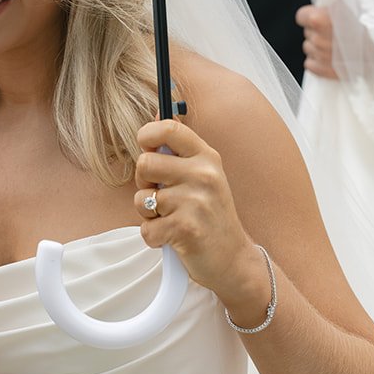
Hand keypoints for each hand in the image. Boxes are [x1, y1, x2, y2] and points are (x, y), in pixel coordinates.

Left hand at [133, 117, 270, 320]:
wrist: (233, 259)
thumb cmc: (210, 215)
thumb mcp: (204, 175)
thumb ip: (179, 150)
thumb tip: (154, 115)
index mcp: (206, 157)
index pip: (169, 128)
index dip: (147, 135)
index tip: (146, 148)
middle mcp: (203, 175)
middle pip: (144, 163)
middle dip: (143, 183)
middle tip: (162, 197)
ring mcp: (195, 202)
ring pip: (141, 199)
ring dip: (149, 214)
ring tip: (171, 219)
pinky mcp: (185, 229)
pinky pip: (145, 228)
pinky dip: (153, 237)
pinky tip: (172, 237)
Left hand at [295, 0, 337, 79]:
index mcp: (317, 19)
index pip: (301, 17)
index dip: (313, 14)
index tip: (328, 14)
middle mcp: (317, 40)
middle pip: (307, 33)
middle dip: (318, 29)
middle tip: (339, 26)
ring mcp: (323, 58)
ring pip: (310, 49)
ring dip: (320, 45)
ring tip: (341, 40)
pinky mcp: (331, 73)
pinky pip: (312, 66)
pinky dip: (320, 61)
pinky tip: (336, 54)